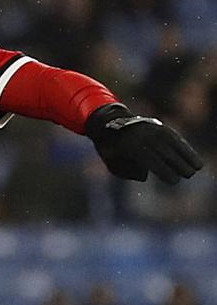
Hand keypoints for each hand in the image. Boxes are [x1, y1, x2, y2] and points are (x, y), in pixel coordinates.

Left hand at [85, 104, 203, 183]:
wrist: (108, 123)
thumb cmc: (111, 150)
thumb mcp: (112, 164)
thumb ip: (127, 173)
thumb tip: (145, 176)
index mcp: (130, 147)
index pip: (152, 160)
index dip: (165, 171)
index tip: (174, 181)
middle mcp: (143, 137)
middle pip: (166, 152)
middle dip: (179, 164)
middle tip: (188, 174)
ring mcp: (152, 130)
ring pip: (174, 143)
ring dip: (187, 155)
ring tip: (197, 167)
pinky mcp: (159, 127)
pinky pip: (175, 137)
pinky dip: (185, 147)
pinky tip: (193, 157)